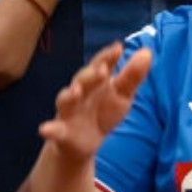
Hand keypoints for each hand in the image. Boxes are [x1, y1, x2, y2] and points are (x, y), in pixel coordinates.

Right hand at [39, 43, 153, 162]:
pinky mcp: (62, 133)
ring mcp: (68, 112)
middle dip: (91, 74)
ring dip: (69, 95)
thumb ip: (132, 76)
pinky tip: (44, 130)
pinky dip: (49, 129)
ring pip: (65, 100)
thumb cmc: (103, 112)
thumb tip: (147, 52)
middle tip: (102, 70)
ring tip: (75, 91)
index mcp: (95, 81)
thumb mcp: (122, 96)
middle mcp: (79, 92)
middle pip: (82, 79)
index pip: (100, 64)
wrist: (84, 143)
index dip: (108, 57)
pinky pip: (54, 130)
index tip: (118, 48)